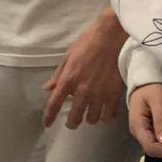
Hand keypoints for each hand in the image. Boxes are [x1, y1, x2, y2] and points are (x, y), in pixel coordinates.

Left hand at [43, 12, 125, 127]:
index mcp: (68, 80)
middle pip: (75, 117)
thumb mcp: (67, 57)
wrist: (110, 37)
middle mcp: (82, 91)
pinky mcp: (114, 95)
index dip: (49, 117)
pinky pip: (110, 115)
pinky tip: (105, 114)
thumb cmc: (87, 43)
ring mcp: (99, 95)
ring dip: (89, 118)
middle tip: (72, 122)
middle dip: (72, 123)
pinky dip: (106, 117)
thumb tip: (47, 88)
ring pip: (92, 119)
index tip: (47, 124)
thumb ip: (58, 75)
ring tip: (90, 114)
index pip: (54, 104)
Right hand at [128, 84, 161, 157]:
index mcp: (137, 126)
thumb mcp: (159, 101)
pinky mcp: (149, 131)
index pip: (152, 148)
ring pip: (161, 147)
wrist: (147, 78)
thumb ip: (161, 121)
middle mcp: (138, 133)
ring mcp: (143, 133)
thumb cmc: (153, 87)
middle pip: (156, 150)